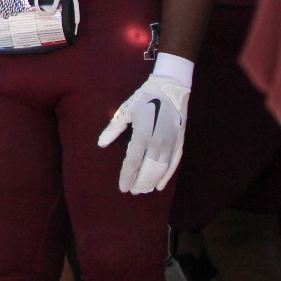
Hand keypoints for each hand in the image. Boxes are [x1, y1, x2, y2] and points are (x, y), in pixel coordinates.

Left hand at [97, 61, 191, 193]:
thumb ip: (113, 129)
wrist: (170, 88)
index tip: (122, 188)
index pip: (133, 162)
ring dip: (151, 181)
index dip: (127, 177)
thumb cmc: (144, 98)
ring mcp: (170, 143)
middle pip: (147, 169)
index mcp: (142, 134)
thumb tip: (101, 144)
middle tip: (132, 192)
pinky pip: (174, 164)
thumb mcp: (125, 111)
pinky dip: (167, 176)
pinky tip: (160, 186)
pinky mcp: (179, 143)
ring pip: (160, 169)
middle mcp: (157, 142)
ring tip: (143, 190)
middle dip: (139, 182)